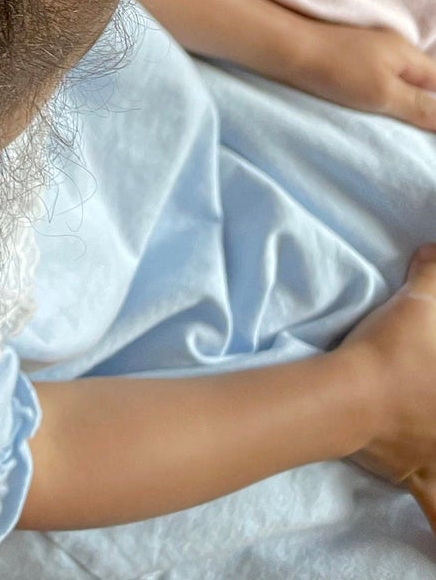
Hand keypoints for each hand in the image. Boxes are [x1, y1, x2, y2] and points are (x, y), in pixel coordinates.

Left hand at [287, 20, 435, 130]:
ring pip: (401, 82)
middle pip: (423, 83)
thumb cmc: (335, 70)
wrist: (284, 50)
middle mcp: (392, 49)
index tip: (430, 131)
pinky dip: (384, 97)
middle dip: (426, 107)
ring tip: (402, 128)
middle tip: (420, 135)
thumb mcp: (384, 95)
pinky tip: (376, 112)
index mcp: (407, 53)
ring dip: (404, 104)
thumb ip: (422, 108)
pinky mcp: (350, 61)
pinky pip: (380, 81)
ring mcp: (370, 52)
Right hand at [343, 245, 435, 529]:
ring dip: (434, 458)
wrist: (350, 394)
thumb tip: (434, 251)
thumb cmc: (393, 348)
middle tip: (418, 393)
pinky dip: (432, 516)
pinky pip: (430, 503)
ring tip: (424, 444)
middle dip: (430, 407)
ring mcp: (435, 456)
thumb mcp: (420, 301)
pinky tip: (428, 525)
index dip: (430, 366)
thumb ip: (433, 273)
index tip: (424, 369)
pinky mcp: (411, 472)